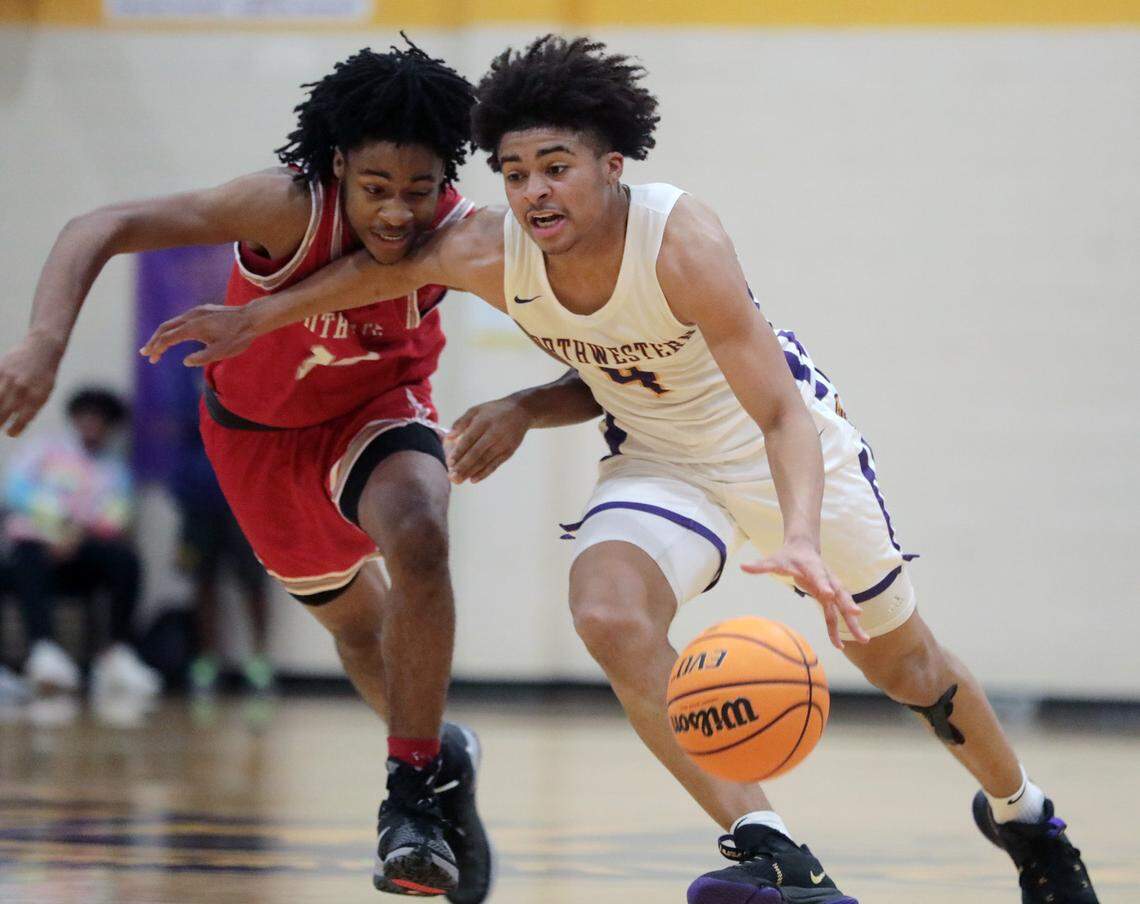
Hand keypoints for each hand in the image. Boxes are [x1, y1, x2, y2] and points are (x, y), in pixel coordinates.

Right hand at [0, 334, 63, 436]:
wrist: (43, 348)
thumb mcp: (46, 391)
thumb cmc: (45, 374)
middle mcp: (23, 389)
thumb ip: (33, 405)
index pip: (23, 419)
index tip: (10, 433)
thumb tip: (20, 421)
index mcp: (37, 396)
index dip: (15, 429)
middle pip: (5, 412)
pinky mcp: (0, 369)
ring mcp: (10, 378)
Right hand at [139, 304, 254, 365]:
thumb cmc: (238, 337)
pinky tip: (176, 337)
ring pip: (174, 322)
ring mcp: (197, 311)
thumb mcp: (221, 352)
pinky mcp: (203, 310)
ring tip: (158, 347)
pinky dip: (174, 329)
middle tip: (146, 353)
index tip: (150, 358)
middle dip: (154, 341)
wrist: (253, 318)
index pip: (168, 338)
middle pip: (165, 328)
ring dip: (164, 335)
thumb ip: (202, 358)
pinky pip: (183, 319)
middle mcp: (192, 316)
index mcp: (193, 327)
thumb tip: (185, 362)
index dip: (157, 348)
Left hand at [445, 396, 532, 483]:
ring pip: (485, 461)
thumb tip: (448, 437)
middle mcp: (494, 433)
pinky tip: (473, 479)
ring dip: (471, 472)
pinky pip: (495, 464)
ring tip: (459, 480)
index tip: (449, 462)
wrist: (521, 411)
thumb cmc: (493, 411)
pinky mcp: (509, 451)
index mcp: (483, 422)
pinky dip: (484, 473)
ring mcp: (503, 444)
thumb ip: (461, 422)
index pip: (469, 439)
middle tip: (451, 477)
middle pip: (476, 453)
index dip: (459, 452)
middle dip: (463, 466)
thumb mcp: (476, 410)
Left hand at [742, 539, 868, 649]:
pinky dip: (840, 629)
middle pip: (839, 592)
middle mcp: (826, 578)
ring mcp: (831, 588)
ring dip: (852, 623)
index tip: (829, 594)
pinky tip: (841, 646)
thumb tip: (742, 567)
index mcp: (813, 568)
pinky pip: (835, 615)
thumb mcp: (774, 559)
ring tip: (865, 639)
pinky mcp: (830, 597)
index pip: (819, 576)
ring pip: (843, 606)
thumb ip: (761, 565)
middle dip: (848, 604)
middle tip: (857, 615)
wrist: (804, 547)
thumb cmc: (788, 555)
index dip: (823, 584)